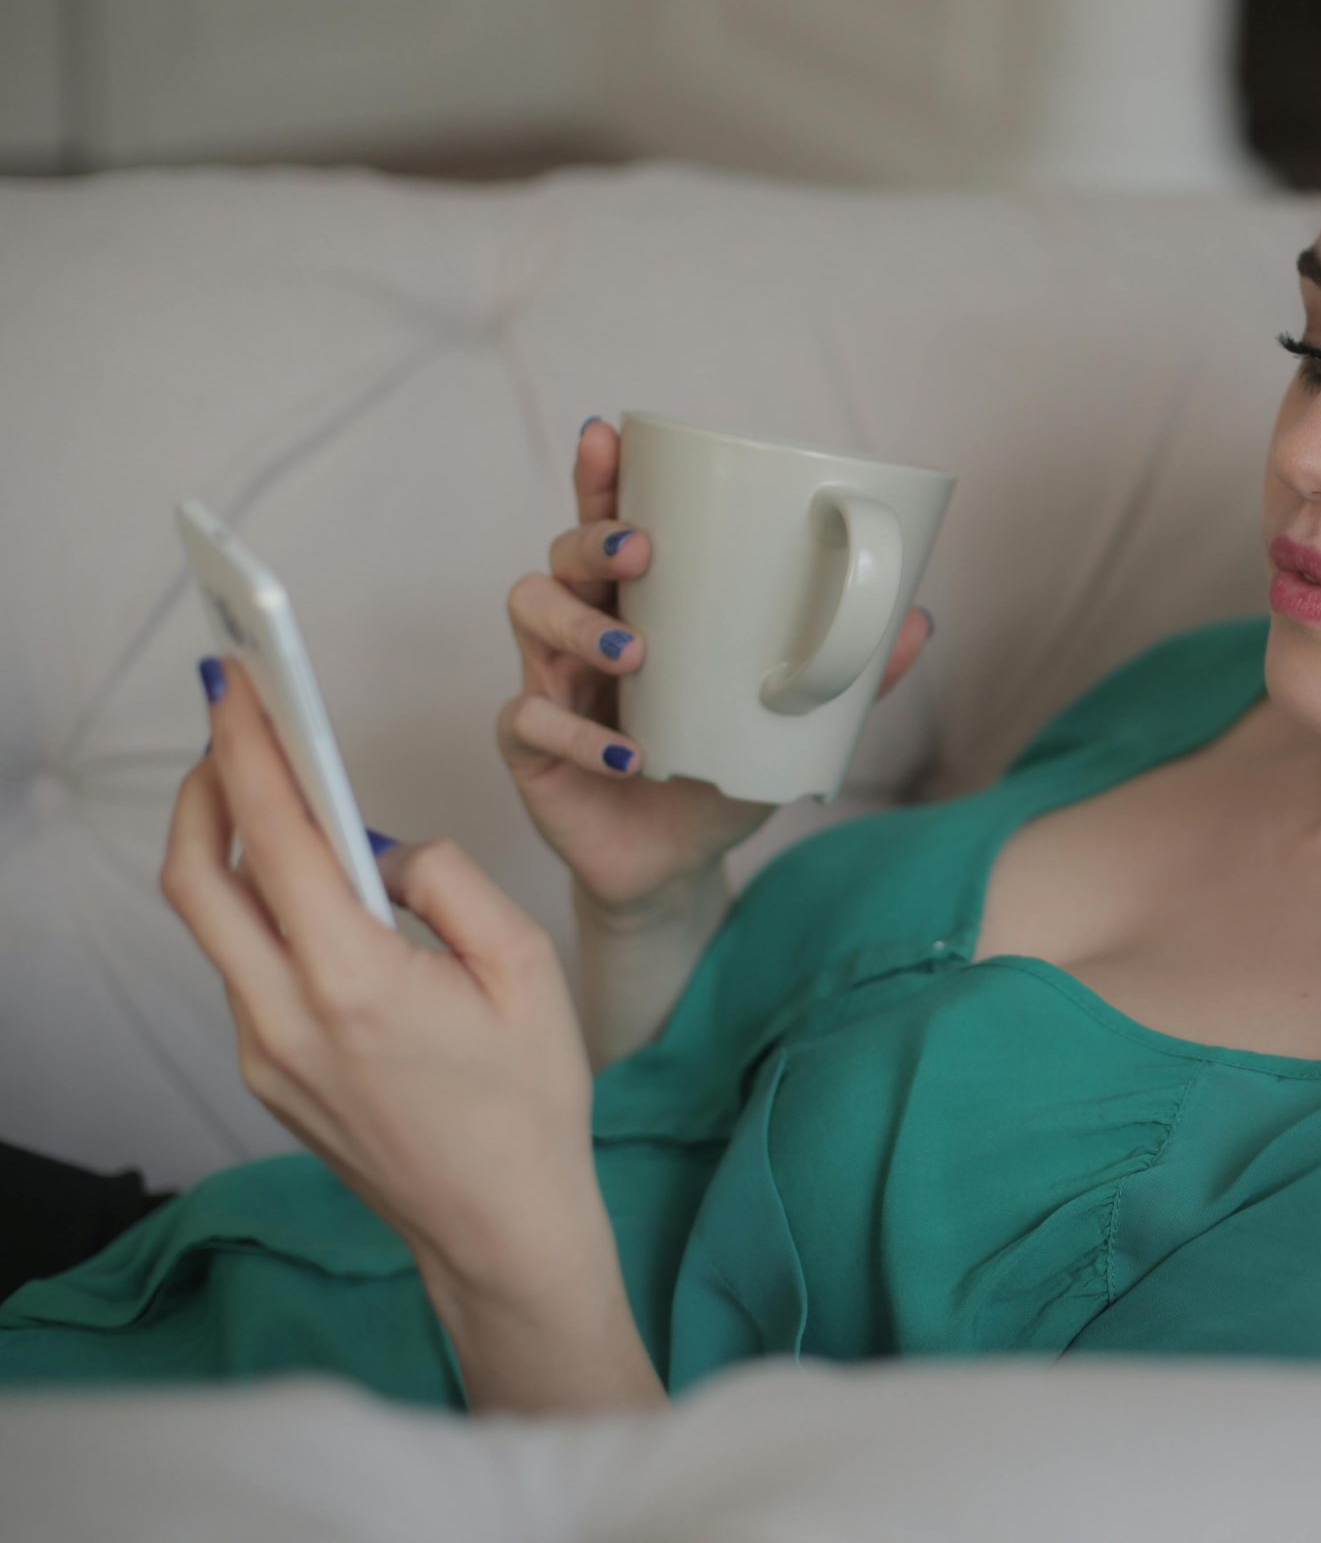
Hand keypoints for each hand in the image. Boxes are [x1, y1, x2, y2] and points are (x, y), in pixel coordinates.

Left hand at [166, 653, 606, 1302]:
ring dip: (230, 846)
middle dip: (203, 785)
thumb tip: (388, 850)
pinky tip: (313, 893)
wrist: (499, 1227)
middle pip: (197, 876)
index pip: (277, 836)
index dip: (250, 748)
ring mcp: (265, 1052)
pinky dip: (263, 910)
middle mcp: (286, 1017)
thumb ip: (449, 884)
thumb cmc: (530, 1104)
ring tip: (273, 794)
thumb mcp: (526, 969)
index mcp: (355, 981)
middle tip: (231, 725)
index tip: (238, 685)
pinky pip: (247, 968)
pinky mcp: (268, 1075)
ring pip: (215, 924)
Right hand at [501, 417, 933, 915]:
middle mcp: (583, 630)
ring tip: (636, 653)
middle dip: (592, 539)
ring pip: (530, 614)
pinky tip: (628, 753)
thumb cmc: (722, 769)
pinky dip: (580, 736)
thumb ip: (852, 676)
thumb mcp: (791, 722)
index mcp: (639, 605)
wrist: (677, 865)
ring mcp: (550, 684)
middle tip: (642, 551)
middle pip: (561, 555)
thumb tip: (919, 622)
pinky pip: (529, 721)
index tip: (606, 434)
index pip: (607, 524)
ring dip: (581, 625)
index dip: (600, 477)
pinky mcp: (530, 748)